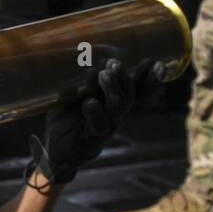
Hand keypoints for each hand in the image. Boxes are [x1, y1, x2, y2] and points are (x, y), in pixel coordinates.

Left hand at [29, 59, 163, 185]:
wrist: (56, 148)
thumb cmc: (68, 117)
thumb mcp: (74, 95)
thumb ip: (79, 82)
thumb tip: (85, 63)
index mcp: (114, 101)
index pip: (136, 88)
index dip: (149, 78)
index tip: (156, 63)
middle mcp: (115, 113)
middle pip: (127, 95)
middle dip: (122, 77)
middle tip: (114, 63)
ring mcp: (106, 126)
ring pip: (117, 108)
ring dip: (112, 90)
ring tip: (102, 74)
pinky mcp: (93, 138)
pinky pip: (98, 125)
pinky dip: (94, 112)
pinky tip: (89, 102)